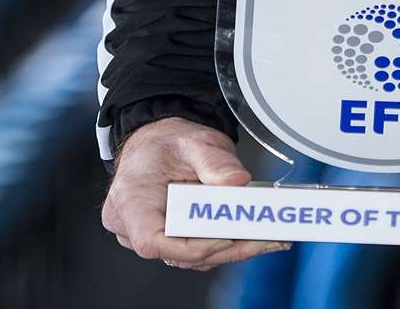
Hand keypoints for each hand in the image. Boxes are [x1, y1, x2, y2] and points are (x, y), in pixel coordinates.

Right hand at [101, 116, 291, 270]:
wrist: (156, 142)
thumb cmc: (164, 144)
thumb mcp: (192, 142)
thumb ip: (214, 161)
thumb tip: (237, 180)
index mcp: (131, 202)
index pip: (153, 242)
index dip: (190, 248)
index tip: (225, 237)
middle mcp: (133, 226)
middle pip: (180, 254)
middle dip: (227, 249)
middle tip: (266, 239)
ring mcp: (150, 235)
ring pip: (192, 257)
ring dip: (232, 249)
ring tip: (269, 238)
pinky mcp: (169, 238)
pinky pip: (196, 250)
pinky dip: (225, 244)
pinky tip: (253, 235)